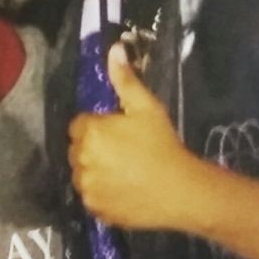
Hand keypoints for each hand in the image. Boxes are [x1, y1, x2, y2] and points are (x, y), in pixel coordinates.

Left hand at [68, 44, 204, 231]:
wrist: (181, 191)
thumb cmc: (162, 144)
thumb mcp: (146, 107)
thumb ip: (124, 78)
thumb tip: (114, 48)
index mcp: (89, 132)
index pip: (79, 124)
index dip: (97, 126)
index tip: (116, 131)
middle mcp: (80, 160)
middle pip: (77, 149)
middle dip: (92, 147)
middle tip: (121, 151)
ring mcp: (87, 189)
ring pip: (82, 174)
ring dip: (94, 171)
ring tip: (122, 172)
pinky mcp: (97, 210)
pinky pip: (91, 197)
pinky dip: (101, 193)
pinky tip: (122, 190)